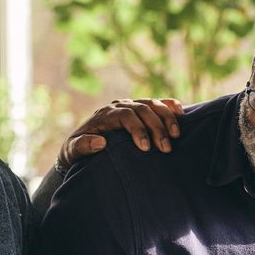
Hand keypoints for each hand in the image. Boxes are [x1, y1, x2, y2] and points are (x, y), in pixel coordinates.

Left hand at [59, 98, 183, 167]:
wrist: (82, 146)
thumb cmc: (78, 151)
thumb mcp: (73, 151)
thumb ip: (82, 146)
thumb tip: (100, 142)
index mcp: (105, 114)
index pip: (126, 115)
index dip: (138, 129)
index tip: (146, 148)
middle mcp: (120, 106)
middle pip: (143, 109)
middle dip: (157, 128)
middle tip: (165, 148)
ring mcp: (132, 105)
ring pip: (153, 104)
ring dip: (167, 118)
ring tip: (176, 136)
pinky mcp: (142, 110)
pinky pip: (159, 103)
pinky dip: (171, 106)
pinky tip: (181, 114)